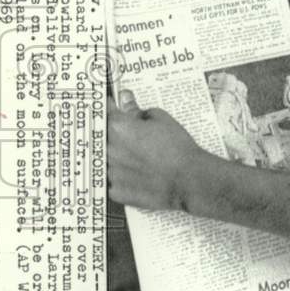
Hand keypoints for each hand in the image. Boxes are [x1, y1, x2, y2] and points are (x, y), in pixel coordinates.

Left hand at [107, 89, 205, 211]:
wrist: (187, 179)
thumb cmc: (177, 148)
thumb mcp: (161, 119)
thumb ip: (137, 110)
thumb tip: (127, 100)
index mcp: (118, 127)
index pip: (104, 111)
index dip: (108, 107)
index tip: (111, 106)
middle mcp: (109, 149)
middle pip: (102, 136)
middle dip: (113, 133)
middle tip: (130, 135)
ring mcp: (110, 171)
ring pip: (105, 159)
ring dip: (116, 155)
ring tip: (137, 156)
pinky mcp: (114, 190)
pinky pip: (111, 179)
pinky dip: (120, 175)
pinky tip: (136, 173)